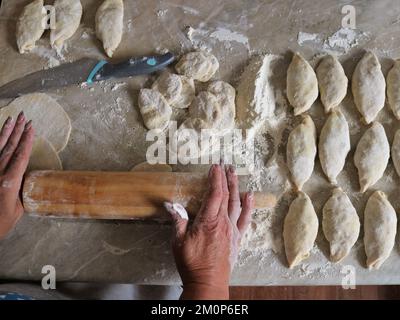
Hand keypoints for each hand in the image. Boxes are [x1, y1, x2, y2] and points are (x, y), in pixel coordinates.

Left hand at [0, 112, 33, 238]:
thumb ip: (21, 190)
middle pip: (9, 147)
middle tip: (24, 116)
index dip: (27, 140)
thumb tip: (25, 177)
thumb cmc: (1, 224)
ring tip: (12, 119)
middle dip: (18, 131)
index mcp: (9, 182)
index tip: (32, 127)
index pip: (21, 156)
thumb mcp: (18, 209)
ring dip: (6, 132)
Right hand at [165, 164, 253, 299]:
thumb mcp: (179, 242)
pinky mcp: (237, 238)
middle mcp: (223, 222)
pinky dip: (248, 206)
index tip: (214, 167)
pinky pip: (245, 219)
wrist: (208, 283)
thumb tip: (170, 203)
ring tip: (235, 173)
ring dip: (236, 186)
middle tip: (225, 164)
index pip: (214, 194)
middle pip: (227, 195)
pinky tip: (250, 196)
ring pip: (236, 203)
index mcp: (208, 221)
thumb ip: (178, 220)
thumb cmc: (192, 264)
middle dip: (225, 178)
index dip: (215, 179)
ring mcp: (232, 230)